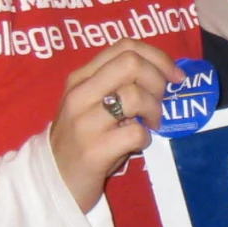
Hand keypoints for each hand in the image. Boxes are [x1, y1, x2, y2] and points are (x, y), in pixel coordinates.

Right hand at [50, 41, 188, 210]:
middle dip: (158, 80)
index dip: (157, 57)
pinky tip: (138, 143)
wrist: (53, 180)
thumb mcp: (91, 104)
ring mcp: (84, 122)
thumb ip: (117, 86)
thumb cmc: (80, 139)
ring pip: (134, 95)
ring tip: (152, 124)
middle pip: (131, 63)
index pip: (124, 46)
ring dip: (154, 110)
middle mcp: (80, 94)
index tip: (174, 75)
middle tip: (160, 101)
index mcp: (81, 78)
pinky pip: (135, 132)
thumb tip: (164, 76)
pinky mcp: (94, 151)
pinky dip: (146, 138)